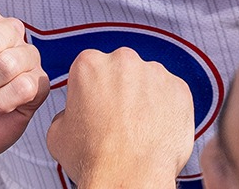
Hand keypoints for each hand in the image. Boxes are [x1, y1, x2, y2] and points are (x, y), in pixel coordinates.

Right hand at [47, 49, 193, 188]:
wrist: (129, 178)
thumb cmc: (96, 159)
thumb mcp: (58, 133)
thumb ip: (67, 111)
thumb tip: (74, 113)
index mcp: (90, 64)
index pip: (91, 68)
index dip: (92, 90)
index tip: (95, 105)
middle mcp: (124, 61)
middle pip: (121, 70)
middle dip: (120, 90)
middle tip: (116, 119)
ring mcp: (155, 73)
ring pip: (148, 80)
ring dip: (144, 98)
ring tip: (137, 128)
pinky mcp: (180, 89)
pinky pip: (171, 94)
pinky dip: (166, 108)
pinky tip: (154, 130)